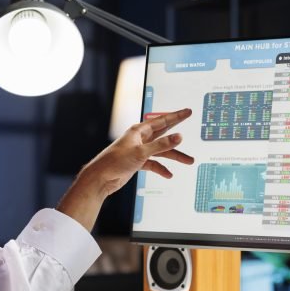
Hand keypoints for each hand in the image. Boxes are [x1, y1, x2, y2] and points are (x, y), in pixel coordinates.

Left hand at [57, 108, 193, 229]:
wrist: (100, 179)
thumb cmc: (115, 162)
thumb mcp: (141, 152)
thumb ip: (161, 145)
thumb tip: (178, 136)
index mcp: (139, 131)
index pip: (162, 121)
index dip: (176, 116)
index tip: (187, 112)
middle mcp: (140, 139)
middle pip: (163, 133)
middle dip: (177, 132)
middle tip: (189, 123)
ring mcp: (139, 151)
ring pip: (161, 151)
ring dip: (174, 156)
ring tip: (188, 161)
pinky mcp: (137, 162)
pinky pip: (153, 163)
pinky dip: (161, 168)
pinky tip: (168, 174)